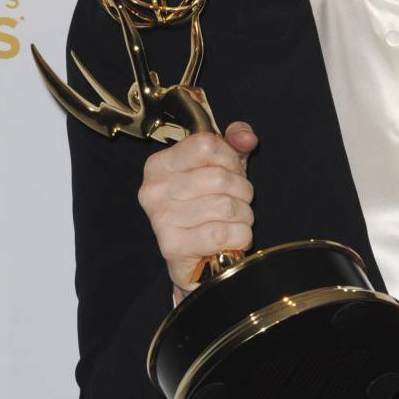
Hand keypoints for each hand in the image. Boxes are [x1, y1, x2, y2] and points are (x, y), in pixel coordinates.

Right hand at [137, 121, 257, 298]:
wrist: (196, 263)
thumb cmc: (207, 210)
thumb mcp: (220, 169)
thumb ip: (233, 145)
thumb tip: (245, 136)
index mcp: (160, 164)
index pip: (206, 144)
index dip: (231, 158)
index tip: (232, 172)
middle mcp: (154, 189)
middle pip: (220, 177)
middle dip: (242, 191)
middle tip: (238, 202)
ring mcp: (160, 219)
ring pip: (226, 206)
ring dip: (244, 215)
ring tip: (235, 221)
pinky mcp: (172, 246)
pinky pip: (223, 233)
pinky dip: (240, 236)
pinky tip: (232, 238)